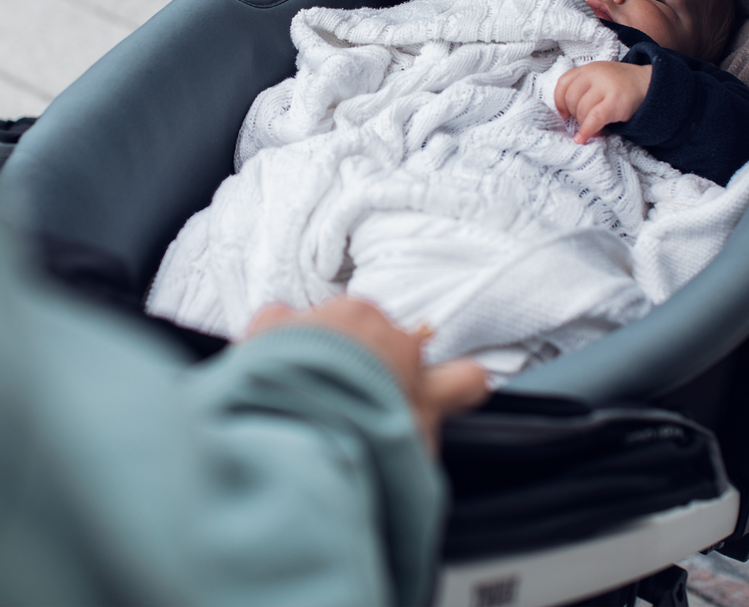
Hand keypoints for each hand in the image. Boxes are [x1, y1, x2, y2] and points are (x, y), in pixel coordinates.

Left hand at [245, 298, 489, 452]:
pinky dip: (275, 342)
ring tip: (307, 397)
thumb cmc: (365, 428)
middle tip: (346, 406)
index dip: (397, 379)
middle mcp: (357, 317)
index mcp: (398, 337)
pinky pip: (277, 322)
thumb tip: (479, 373)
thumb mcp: (424, 417)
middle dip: (357, 362)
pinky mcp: (269, 324)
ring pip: (321, 327)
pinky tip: (274, 373)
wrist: (296, 431)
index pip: (406, 349)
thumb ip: (456, 388)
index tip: (387, 398)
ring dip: (317, 352)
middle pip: (362, 335)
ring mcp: (314, 318)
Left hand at [554, 60, 652, 143]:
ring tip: (593, 128)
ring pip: (582, 110)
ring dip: (583, 124)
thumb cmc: (620, 85)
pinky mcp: (616, 102)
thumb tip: (566, 115)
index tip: (564, 113)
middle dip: (575, 114)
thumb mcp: (599, 79)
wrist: (649, 83)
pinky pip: (594, 118)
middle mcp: (595, 74)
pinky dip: (586, 130)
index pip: (563, 83)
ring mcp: (606, 87)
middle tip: (585, 120)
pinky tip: (582, 138)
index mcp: (588, 68)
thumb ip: (582, 89)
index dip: (559, 102)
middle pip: (571, 98)